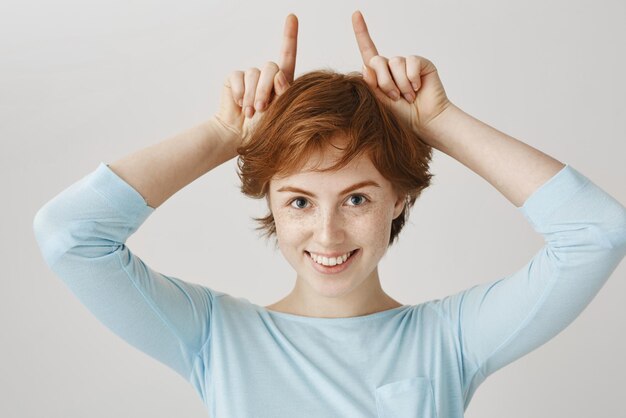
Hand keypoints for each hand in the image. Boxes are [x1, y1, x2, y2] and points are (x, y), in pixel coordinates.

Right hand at [216, 13, 298, 146]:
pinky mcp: (235, 78)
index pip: (287, 55)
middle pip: (271, 67)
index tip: (292, 17)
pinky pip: (239, 77)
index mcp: (282, 82)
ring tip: (250, 113)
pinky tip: (239, 106)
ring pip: (255, 74)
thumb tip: (280, 74)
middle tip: (261, 109)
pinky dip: (240, 93)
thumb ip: (283, 94)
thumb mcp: (279, 114)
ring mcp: (250, 76)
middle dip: (266, 89)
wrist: (239, 137)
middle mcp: (266, 76)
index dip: (289, 36)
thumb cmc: (264, 130)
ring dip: (252, 95)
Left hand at [351, 10, 450, 136]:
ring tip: (408, 97)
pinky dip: (412, 78)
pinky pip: (411, 62)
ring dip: (400, 84)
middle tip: (394, 97)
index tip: (356, 14)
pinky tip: (418, 88)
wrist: (424, 121)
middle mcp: (391, 66)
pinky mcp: (420, 63)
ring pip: (394, 63)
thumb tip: (365, 64)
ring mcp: (406, 64)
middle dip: (383, 82)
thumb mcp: (380, 102)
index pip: (367, 50)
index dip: (361, 32)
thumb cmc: (402, 116)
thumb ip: (371, 85)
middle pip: (377, 61)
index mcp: (378, 74)